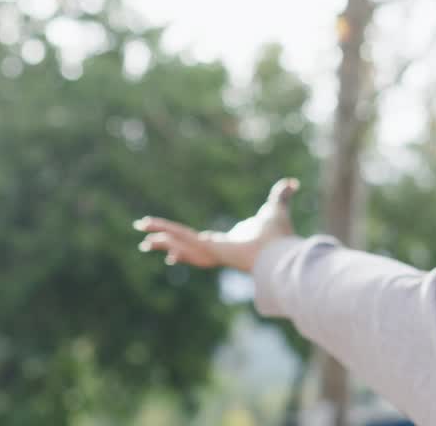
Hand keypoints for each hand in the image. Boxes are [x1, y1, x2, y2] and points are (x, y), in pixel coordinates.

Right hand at [134, 178, 299, 272]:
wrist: (280, 250)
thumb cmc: (278, 235)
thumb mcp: (276, 208)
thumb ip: (281, 195)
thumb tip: (293, 182)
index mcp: (227, 244)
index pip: (202, 243)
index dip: (187, 243)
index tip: (172, 247)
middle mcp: (216, 251)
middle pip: (185, 247)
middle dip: (166, 243)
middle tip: (145, 242)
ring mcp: (211, 252)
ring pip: (181, 245)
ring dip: (161, 241)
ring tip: (143, 241)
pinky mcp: (209, 248)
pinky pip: (184, 240)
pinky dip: (167, 236)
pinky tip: (150, 235)